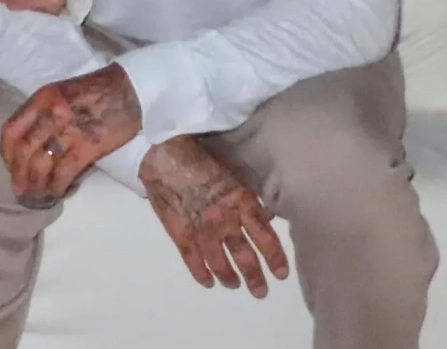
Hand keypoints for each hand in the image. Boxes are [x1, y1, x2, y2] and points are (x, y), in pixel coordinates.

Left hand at [0, 64, 141, 201]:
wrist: (131, 90)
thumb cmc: (97, 90)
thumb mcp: (62, 93)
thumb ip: (43, 113)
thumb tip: (29, 143)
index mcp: (42, 98)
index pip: (11, 131)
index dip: (7, 154)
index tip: (11, 167)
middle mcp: (51, 113)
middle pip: (23, 152)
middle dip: (19, 176)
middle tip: (22, 190)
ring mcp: (69, 130)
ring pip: (40, 165)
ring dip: (36, 186)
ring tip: (39, 196)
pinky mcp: (88, 146)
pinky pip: (63, 173)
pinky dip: (56, 187)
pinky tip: (58, 192)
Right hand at [140, 136, 288, 297]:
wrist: (164, 155)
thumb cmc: (200, 156)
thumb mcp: (232, 173)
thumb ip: (248, 197)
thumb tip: (266, 215)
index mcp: (241, 202)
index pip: (265, 236)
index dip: (274, 257)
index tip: (281, 273)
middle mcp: (226, 221)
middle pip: (245, 256)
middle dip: (255, 277)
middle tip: (260, 292)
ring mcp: (203, 231)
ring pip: (221, 263)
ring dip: (230, 277)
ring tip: (234, 284)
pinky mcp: (181, 235)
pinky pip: (194, 262)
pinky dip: (201, 274)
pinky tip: (208, 282)